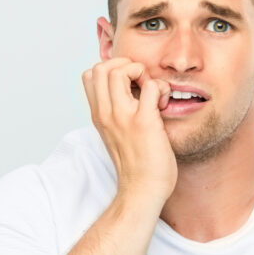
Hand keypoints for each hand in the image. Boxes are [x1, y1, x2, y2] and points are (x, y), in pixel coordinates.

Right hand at [81, 57, 175, 202]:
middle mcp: (106, 113)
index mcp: (98, 115)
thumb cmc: (135, 165)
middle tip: (141, 82)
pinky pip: (151, 86)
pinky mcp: (144, 122)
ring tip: (151, 91)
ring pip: (120, 70)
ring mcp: (123, 117)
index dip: (110, 69)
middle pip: (101, 66)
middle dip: (125, 64)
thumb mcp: (114, 135)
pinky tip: (164, 104)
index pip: (89, 74)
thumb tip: (130, 94)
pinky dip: (161, 88)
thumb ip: (115, 115)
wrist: (142, 190)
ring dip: (141, 72)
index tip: (128, 84)